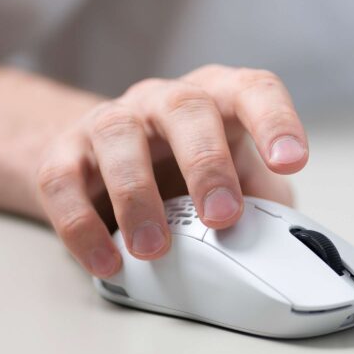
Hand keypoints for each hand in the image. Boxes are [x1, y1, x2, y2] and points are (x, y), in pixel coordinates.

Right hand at [35, 65, 308, 277]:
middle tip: (223, 218)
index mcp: (218, 98)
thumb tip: (289, 252)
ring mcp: (111, 121)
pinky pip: (62, 181)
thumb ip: (264, 208)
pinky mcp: (63, 153)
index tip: (292, 162)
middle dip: (206, 164)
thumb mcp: (237, 186)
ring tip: (155, 249)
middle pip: (186, 109)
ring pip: (118, 137)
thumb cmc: (188, 178)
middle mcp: (163, 100)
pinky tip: (108, 263)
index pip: (253, 90)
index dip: (275, 121)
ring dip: (138, 195)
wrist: (104, 167)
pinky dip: (82, 226)